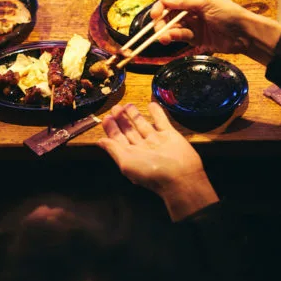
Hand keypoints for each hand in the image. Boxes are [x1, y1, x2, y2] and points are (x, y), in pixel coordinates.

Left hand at [98, 102, 217, 220]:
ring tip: (128, 105)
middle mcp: (143, 148)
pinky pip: (161, 121)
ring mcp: (156, 140)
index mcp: (131, 155)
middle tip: (116, 107)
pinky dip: (156, 112)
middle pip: (129, 131)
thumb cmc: (151, 172)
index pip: (118, 140)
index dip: (112, 129)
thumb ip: (114, 149)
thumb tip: (100, 141)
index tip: (106, 118)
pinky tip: (151, 104)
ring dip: (135, 115)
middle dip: (122, 120)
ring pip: (143, 124)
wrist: (180, 176)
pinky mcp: (169, 135)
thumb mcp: (127, 162)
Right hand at [133, 0, 280, 59]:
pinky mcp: (196, 38)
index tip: (154, 15)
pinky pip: (181, 37)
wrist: (244, 34)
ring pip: (173, 27)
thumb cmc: (228, 13)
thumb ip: (183, 1)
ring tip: (164, 38)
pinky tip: (171, 39)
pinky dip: (174, 38)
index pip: (172, 1)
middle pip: (169, 15)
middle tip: (158, 30)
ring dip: (166, 32)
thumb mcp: (206, 3)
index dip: (161, 7)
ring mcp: (194, 25)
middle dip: (161, 22)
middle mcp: (191, 10)